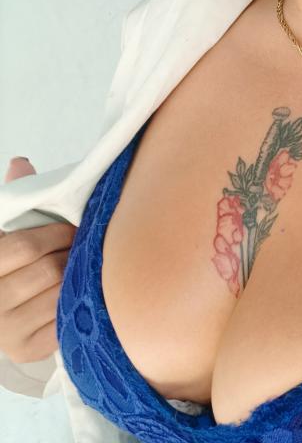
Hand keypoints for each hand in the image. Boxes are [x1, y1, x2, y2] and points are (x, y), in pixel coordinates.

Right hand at [0, 157, 76, 362]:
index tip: (71, 229)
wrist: (4, 318)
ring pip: (60, 295)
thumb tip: (21, 163)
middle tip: (82, 247)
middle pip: (47, 271)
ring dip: (78, 278)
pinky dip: (77, 303)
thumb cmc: (10, 267)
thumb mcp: (7, 235)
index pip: (22, 246)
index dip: (54, 235)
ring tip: (82, 268)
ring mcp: (7, 332)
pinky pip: (66, 320)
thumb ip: (15, 204)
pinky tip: (79, 293)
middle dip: (70, 255)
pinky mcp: (29, 350)